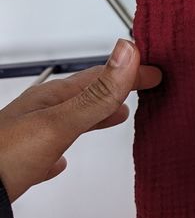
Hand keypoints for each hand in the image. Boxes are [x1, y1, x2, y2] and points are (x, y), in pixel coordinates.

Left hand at [0, 38, 161, 202]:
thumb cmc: (5, 159)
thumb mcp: (60, 123)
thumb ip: (98, 93)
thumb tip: (127, 50)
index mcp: (50, 99)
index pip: (101, 76)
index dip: (132, 72)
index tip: (157, 72)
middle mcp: (38, 114)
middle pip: (85, 95)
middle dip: (116, 90)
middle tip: (143, 87)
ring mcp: (26, 139)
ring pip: (69, 120)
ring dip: (95, 115)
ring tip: (116, 117)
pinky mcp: (18, 167)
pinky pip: (47, 151)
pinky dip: (63, 149)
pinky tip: (59, 162)